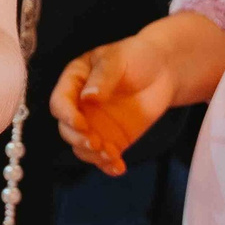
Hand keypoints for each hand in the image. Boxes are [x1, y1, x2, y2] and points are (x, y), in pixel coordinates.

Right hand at [49, 12, 224, 175]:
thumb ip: (103, 77)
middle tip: (97, 143)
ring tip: (112, 156)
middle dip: (79, 140)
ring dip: (92, 156)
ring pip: (82, 147)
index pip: (60, 102)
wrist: (164, 70)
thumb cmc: (137, 56)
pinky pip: (104, 156)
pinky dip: (108, 166)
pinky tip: (118, 168)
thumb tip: (87, 97)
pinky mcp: (112, 138)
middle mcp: (80, 106)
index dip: (67, 115)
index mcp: (74, 82)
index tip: (82, 124)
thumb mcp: (118, 59)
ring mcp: (95, 124)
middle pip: (67, 129)